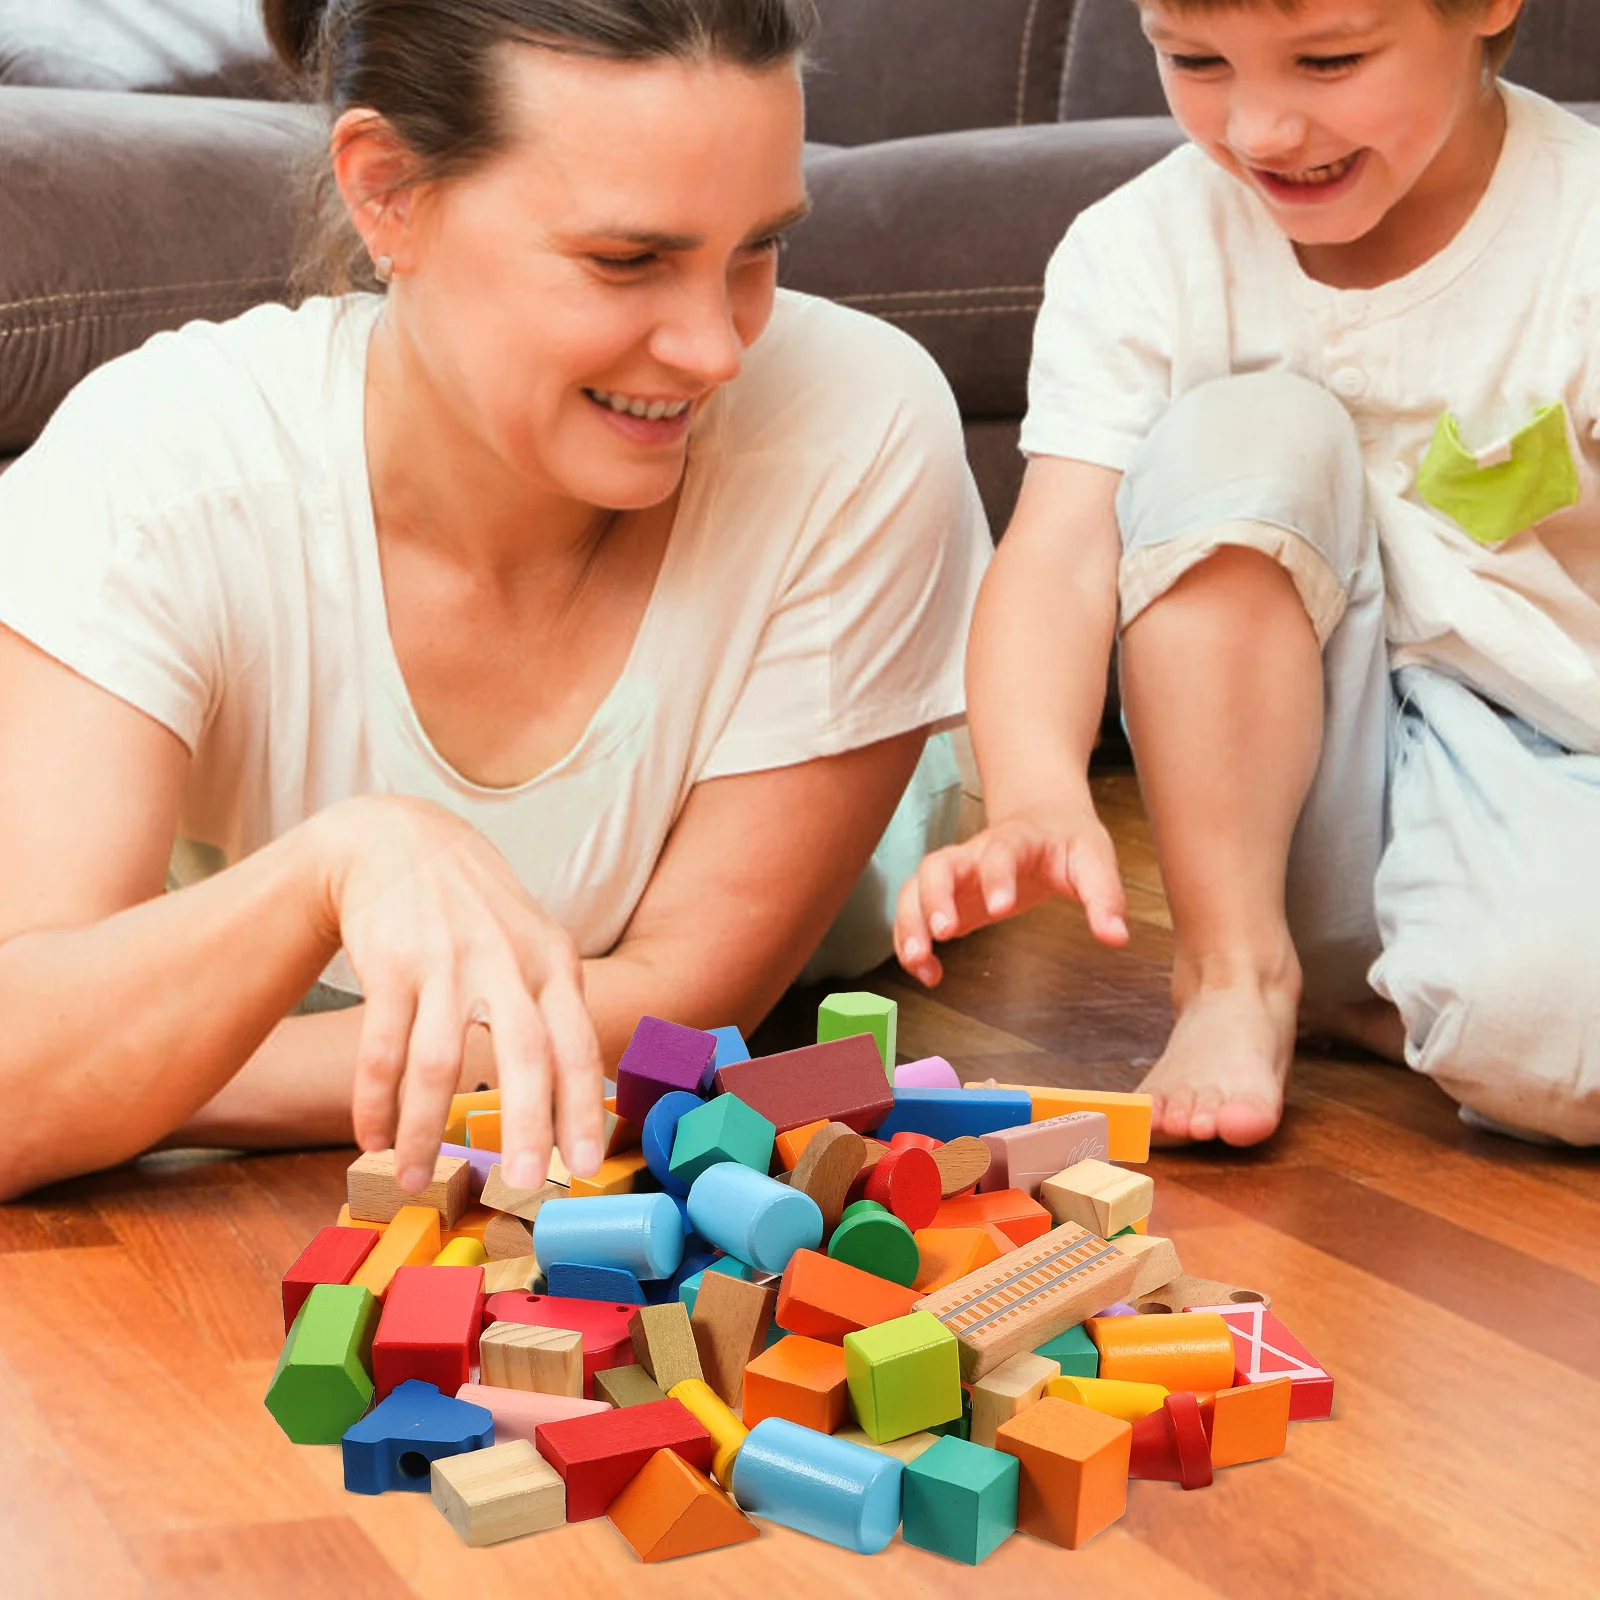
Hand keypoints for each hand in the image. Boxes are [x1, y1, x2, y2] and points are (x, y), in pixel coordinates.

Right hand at [312, 795, 603, 1193]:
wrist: (397, 839)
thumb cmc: (476, 909)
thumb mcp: (533, 941)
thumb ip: (554, 1006)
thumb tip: (578, 1093)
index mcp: (551, 961)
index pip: (576, 1043)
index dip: (582, 1106)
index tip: (586, 1163)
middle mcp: (506, 962)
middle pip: (524, 1055)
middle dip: (529, 1126)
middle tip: (527, 1185)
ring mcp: (446, 962)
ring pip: (439, 1063)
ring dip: (423, 1131)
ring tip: (414, 1180)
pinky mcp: (390, 964)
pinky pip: (381, 1049)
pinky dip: (374, 1102)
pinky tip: (371, 1137)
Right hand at [893, 808, 1128, 985]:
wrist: (1040, 817)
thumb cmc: (1066, 839)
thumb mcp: (1094, 859)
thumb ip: (1104, 897)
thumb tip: (1116, 938)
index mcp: (1016, 840)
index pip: (1000, 852)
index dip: (996, 876)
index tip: (999, 908)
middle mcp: (974, 853)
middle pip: (938, 865)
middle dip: (934, 898)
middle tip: (943, 933)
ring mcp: (954, 874)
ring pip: (915, 888)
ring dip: (909, 924)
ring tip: (919, 961)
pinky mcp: (945, 898)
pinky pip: (915, 914)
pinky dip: (912, 942)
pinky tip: (930, 973)